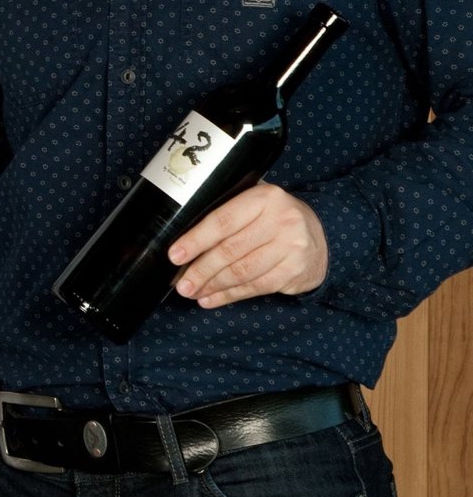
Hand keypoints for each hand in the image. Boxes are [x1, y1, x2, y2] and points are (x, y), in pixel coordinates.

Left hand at [168, 181, 327, 306]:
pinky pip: (256, 287)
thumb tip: (186, 238)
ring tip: (192, 292)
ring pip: (242, 271)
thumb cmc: (274, 218)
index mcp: (264, 197)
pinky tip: (212, 298)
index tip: (175, 254)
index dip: (196, 240)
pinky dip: (230, 295)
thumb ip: (228, 211)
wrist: (321, 236)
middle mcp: (281, 220)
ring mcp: (292, 247)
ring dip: (213, 285)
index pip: (223, 221)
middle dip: (201, 269)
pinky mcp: (296, 271)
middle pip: (230, 249)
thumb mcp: (255, 204)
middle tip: (181, 283)